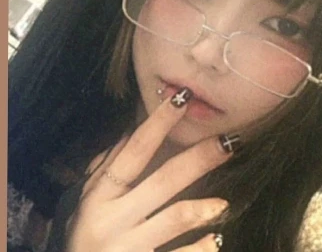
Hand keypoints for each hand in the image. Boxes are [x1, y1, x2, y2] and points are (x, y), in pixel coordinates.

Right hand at [66, 88, 236, 251]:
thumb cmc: (80, 237)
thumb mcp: (84, 200)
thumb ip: (106, 168)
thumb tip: (128, 133)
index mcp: (101, 194)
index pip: (135, 151)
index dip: (159, 123)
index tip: (183, 98)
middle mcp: (112, 218)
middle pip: (163, 181)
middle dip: (198, 159)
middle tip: (228, 142)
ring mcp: (127, 247)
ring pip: (172, 219)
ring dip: (201, 208)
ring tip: (224, 203)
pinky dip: (198, 250)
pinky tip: (216, 240)